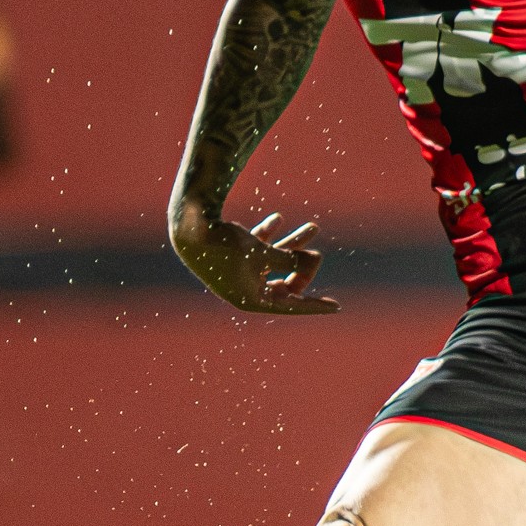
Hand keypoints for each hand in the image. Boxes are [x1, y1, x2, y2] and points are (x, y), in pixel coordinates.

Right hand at [169, 198, 335, 316]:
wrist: (189, 227)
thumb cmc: (225, 244)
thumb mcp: (262, 253)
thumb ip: (288, 258)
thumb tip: (310, 260)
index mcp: (251, 300)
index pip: (291, 305)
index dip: (315, 305)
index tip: (337, 307)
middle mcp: (245, 290)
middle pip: (285, 284)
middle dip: (303, 266)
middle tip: (317, 253)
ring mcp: (238, 274)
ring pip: (275, 262)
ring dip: (294, 245)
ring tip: (314, 227)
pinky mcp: (231, 256)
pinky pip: (257, 249)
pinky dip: (269, 236)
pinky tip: (278, 219)